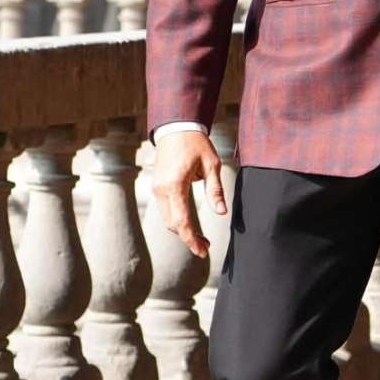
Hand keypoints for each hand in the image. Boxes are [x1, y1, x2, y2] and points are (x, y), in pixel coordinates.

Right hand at [151, 130, 226, 258]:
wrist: (175, 128)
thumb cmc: (196, 144)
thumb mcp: (212, 164)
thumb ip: (216, 190)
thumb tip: (222, 213)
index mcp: (175, 186)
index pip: (181, 221)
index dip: (192, 239)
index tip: (203, 252)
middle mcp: (162, 190)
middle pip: (173, 224)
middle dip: (189, 238)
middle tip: (206, 247)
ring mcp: (157, 189)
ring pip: (168, 219)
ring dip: (183, 230)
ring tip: (202, 238)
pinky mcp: (158, 187)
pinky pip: (167, 210)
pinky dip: (178, 220)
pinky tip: (191, 225)